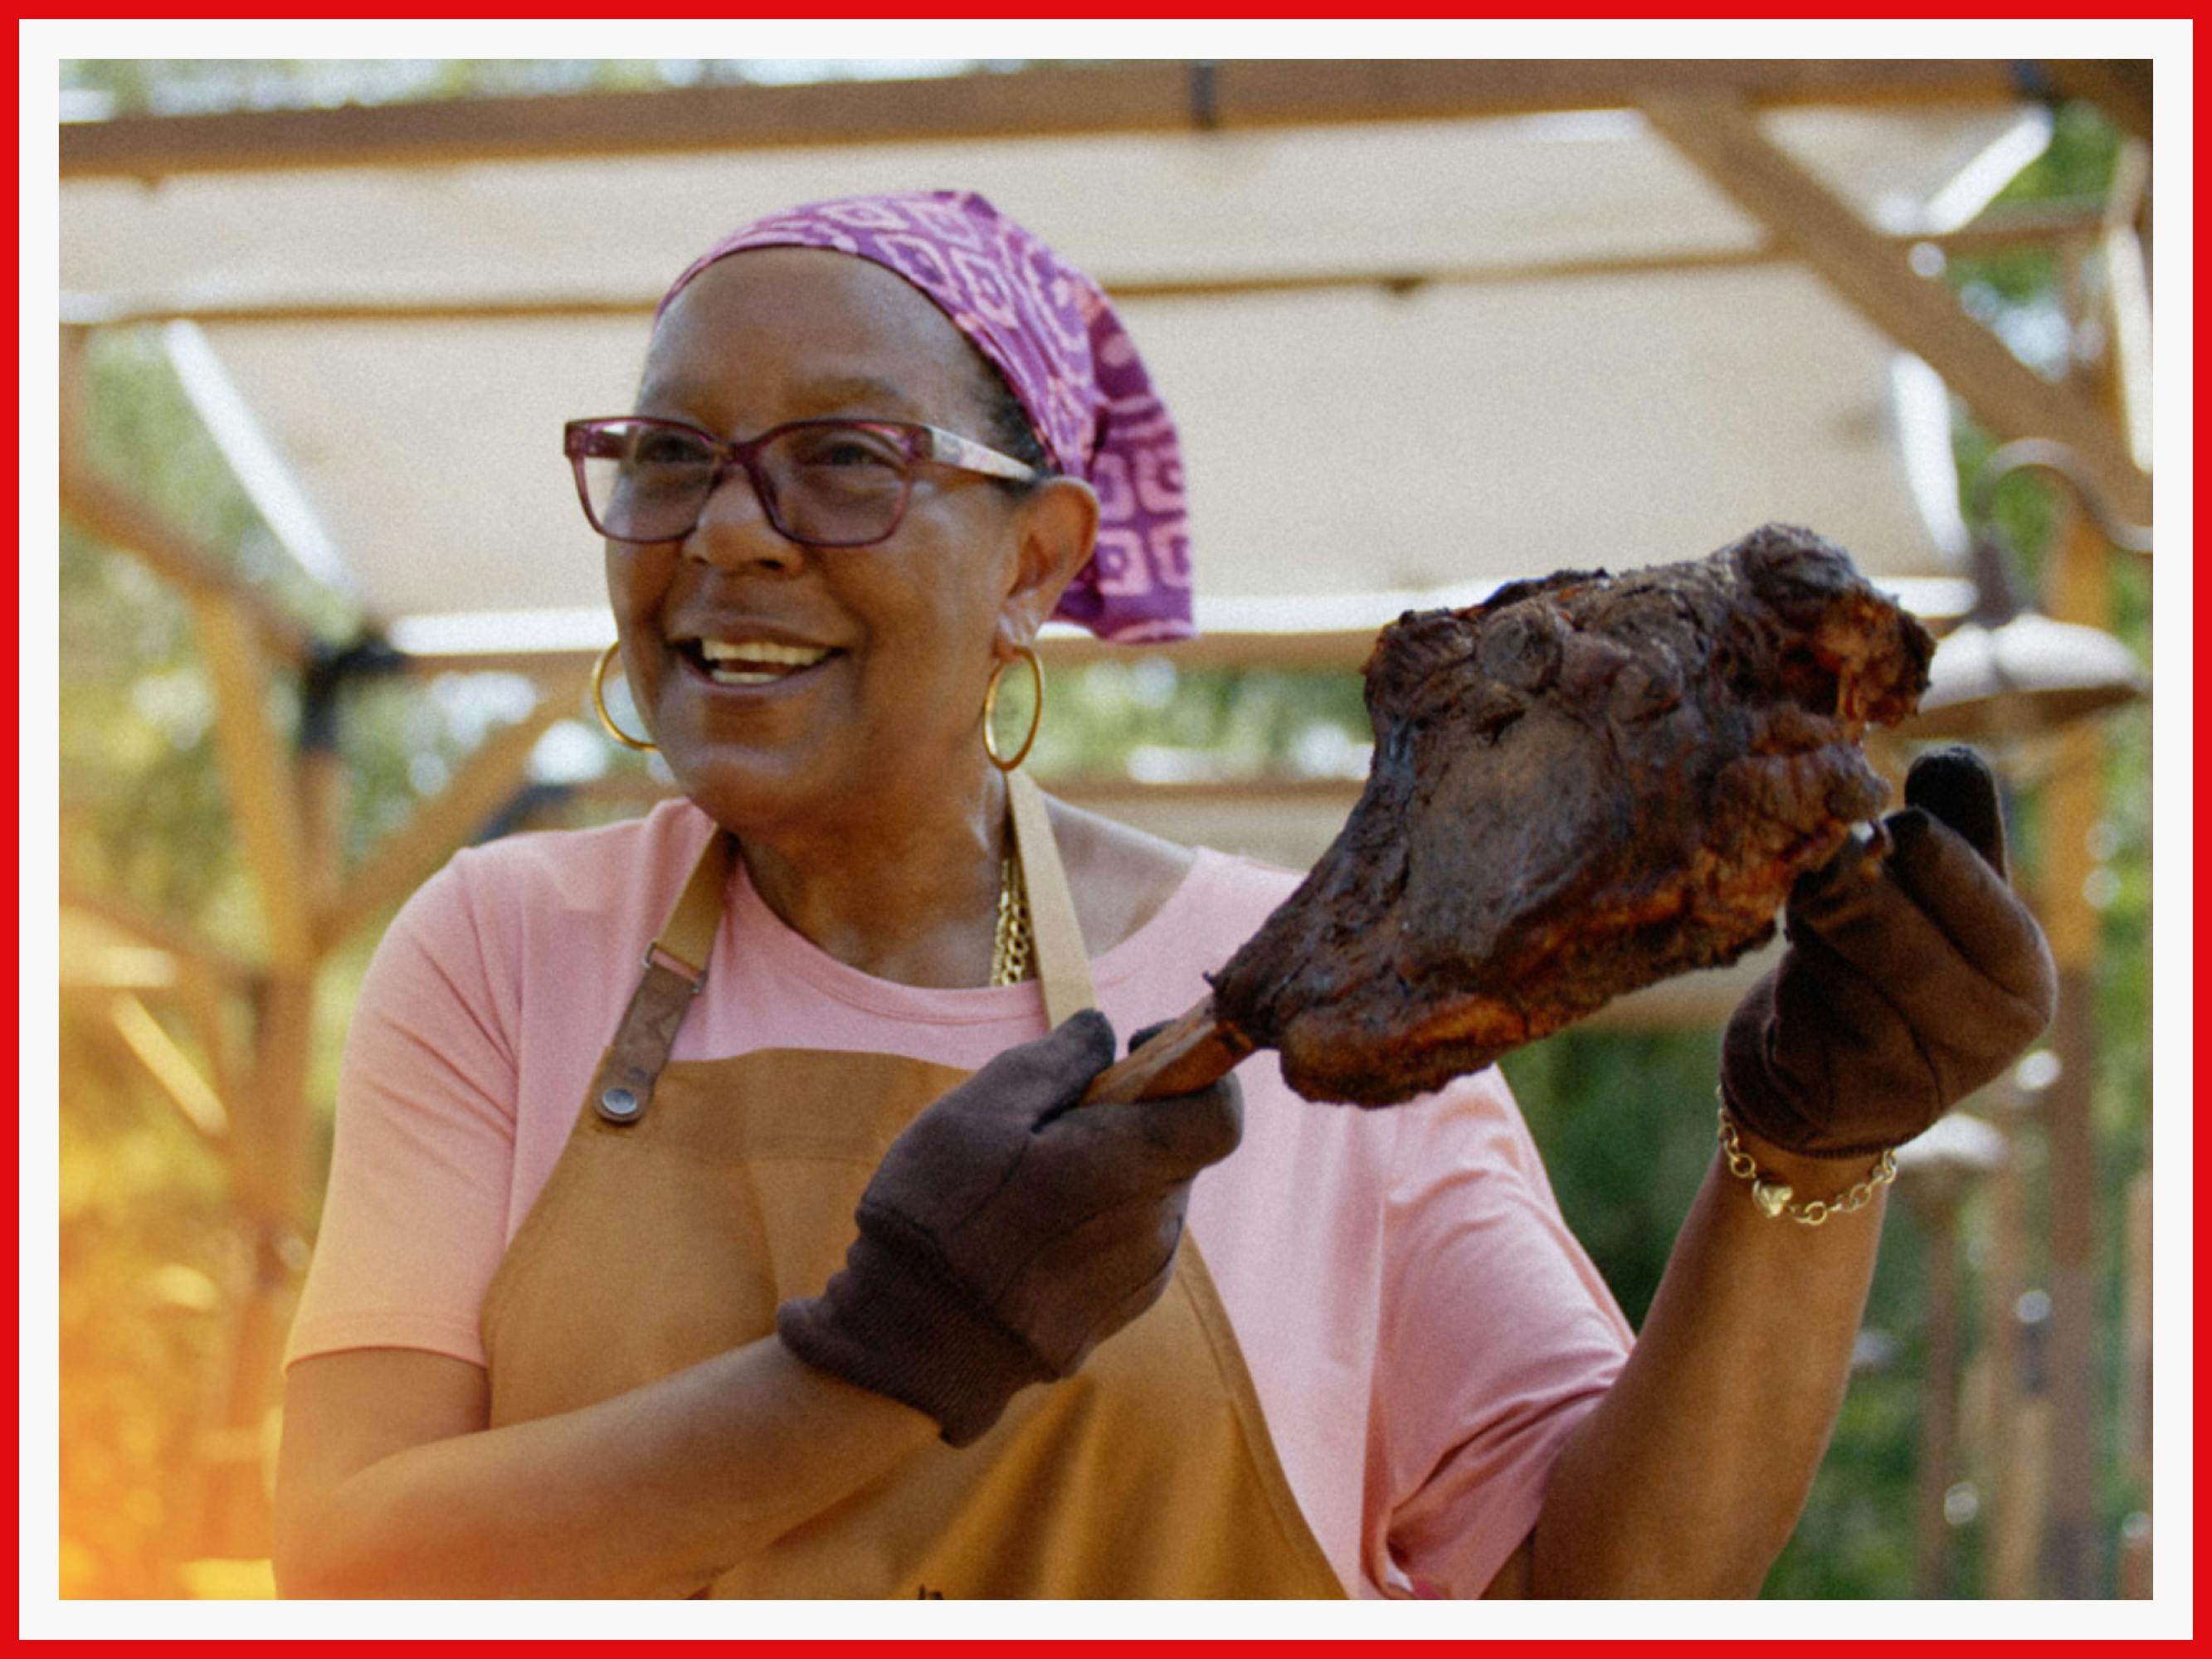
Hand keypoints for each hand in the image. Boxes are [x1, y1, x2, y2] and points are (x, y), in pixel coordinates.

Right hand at [776, 1009, 1243, 1445]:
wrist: (913, 1352)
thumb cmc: (939, 1221)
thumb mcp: (978, 1113)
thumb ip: (1055, 1060)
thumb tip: (1103, 1032)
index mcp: (1130, 1168)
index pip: (1221, 1107)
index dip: (1192, 1065)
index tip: (1133, 1051)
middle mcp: (1155, 1227)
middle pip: (1178, 1146)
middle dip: (1129, 1119)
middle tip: (1046, 1123)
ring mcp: (1143, 1277)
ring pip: (1150, 1193)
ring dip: (1108, 1172)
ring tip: (1023, 1186)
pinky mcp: (1120, 1311)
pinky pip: (1129, 1240)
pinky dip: (1095, 1220)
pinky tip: (1026, 1234)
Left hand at [1720, 746, 2057, 1158]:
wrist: (1820, 1091)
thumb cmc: (1885, 976)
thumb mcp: (1934, 905)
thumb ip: (1952, 835)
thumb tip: (1952, 756)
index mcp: (2025, 975)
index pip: (1977, 896)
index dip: (1926, 854)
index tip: (1892, 824)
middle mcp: (1986, 1034)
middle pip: (1899, 929)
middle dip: (1848, 884)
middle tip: (1821, 857)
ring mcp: (1916, 1073)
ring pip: (1842, 958)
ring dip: (1810, 921)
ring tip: (1807, 908)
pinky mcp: (1843, 1093)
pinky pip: (1801, 998)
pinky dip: (1786, 969)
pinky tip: (1788, 967)